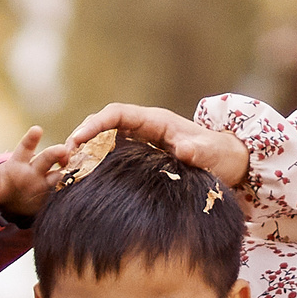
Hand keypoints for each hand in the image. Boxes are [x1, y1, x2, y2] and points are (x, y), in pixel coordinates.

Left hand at [0, 125, 71, 217]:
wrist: (14, 204)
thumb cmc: (3, 188)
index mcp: (20, 162)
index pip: (25, 148)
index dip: (31, 139)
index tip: (37, 129)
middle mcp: (36, 169)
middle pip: (47, 158)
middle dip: (55, 153)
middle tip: (62, 150)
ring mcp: (46, 182)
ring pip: (59, 174)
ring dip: (66, 171)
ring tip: (72, 170)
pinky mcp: (53, 195)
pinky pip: (63, 190)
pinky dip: (70, 188)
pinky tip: (78, 187)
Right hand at [63, 103, 249, 187]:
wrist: (230, 163)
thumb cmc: (220, 154)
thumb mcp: (210, 153)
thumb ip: (197, 151)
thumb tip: (183, 150)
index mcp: (155, 121)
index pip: (117, 114)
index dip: (95, 123)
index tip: (77, 139)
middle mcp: (144, 129)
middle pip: (104, 126)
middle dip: (82, 139)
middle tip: (65, 160)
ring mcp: (140, 143)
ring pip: (104, 143)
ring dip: (86, 154)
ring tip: (69, 172)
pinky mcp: (140, 158)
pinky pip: (112, 158)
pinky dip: (98, 166)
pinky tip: (86, 183)